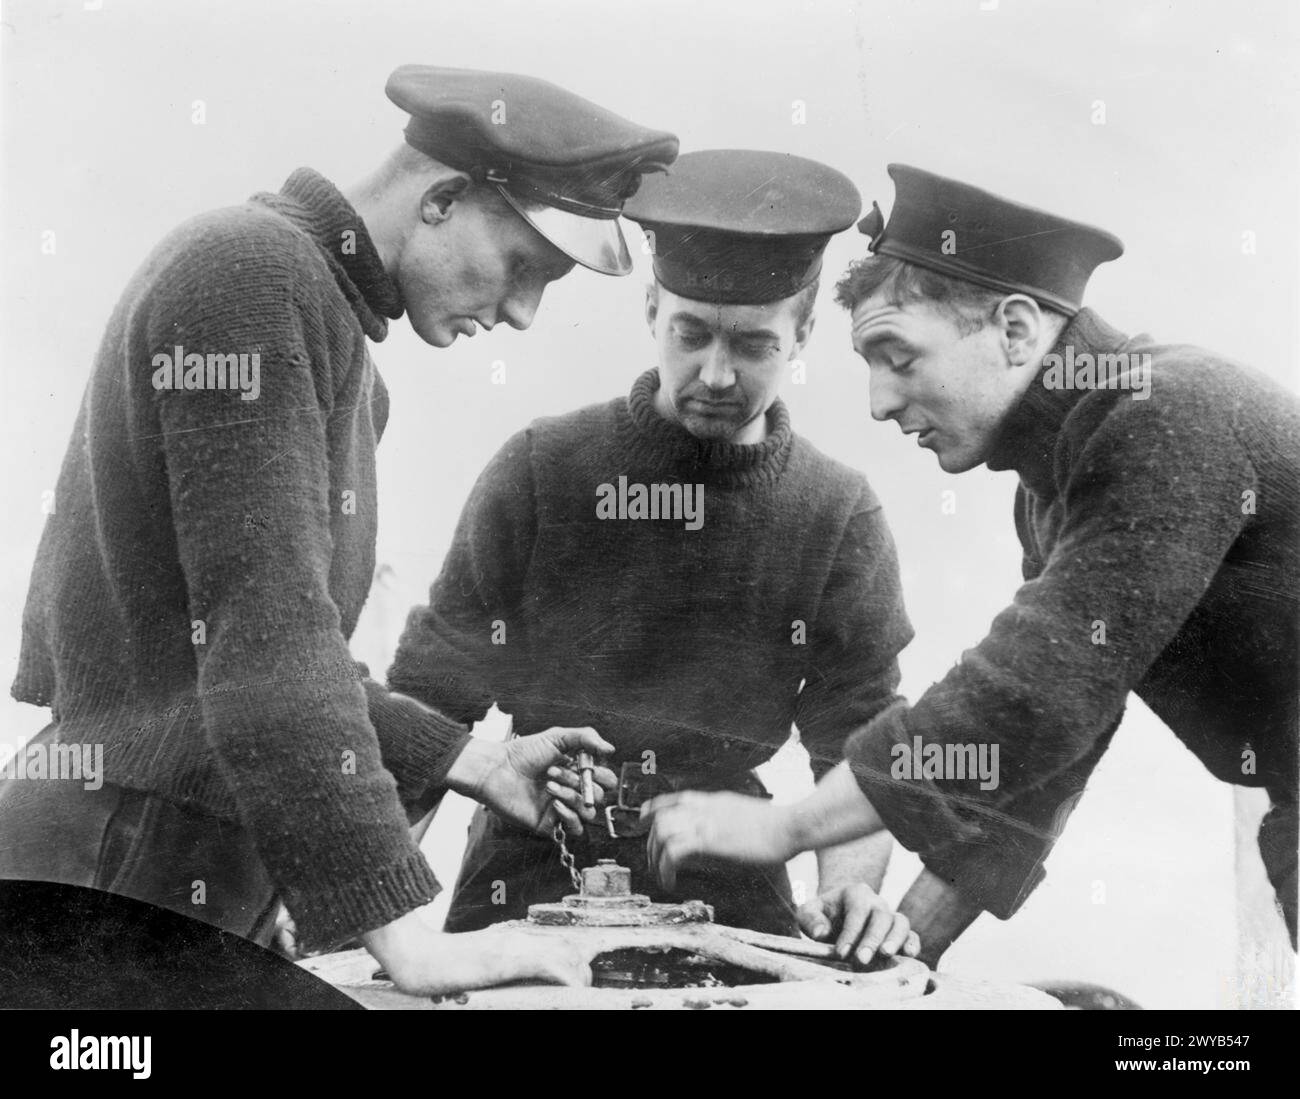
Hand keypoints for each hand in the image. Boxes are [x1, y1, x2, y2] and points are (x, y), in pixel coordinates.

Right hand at [363, 910, 592, 995]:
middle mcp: (518, 938)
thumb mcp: (485, 967)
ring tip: (578, 994)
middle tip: (580, 992)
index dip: (578, 959)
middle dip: (582, 970)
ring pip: (565, 953)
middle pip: (569, 947)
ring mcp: (514, 945)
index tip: (584, 977)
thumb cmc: (447, 968)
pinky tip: (569, 990)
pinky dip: (566, 977)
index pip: (559, 942)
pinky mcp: (507, 958)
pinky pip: (549, 964)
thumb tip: (529, 984)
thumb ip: (508, 970)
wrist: (419, 959)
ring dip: (578, 975)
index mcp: (514, 940)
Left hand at [452, 727, 615, 836]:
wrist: (496, 770)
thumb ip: (586, 737)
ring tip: (549, 785)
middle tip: (555, 772)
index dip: (601, 774)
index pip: (605, 779)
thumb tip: (611, 749)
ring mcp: (562, 807)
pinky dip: (570, 817)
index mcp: (577, 771)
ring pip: (588, 813)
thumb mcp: (557, 737)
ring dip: (573, 798)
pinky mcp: (550, 823)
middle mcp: (572, 790)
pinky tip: (555, 804)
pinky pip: (574, 828)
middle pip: (599, 796)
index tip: (587, 765)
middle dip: (581, 783)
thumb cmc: (523, 752)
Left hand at [641, 791, 796, 889]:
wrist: (790, 825)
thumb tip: (713, 836)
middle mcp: (704, 808)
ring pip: (663, 832)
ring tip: (660, 876)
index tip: (643, 821)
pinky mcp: (710, 840)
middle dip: (651, 842)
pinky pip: (674, 852)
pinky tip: (670, 882)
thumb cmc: (776, 825)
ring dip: (655, 857)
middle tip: (653, 863)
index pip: (674, 799)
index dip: (653, 810)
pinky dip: (666, 869)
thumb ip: (724, 821)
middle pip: (661, 817)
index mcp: (712, 801)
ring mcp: (706, 822)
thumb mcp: (743, 816)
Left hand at [797, 883, 920, 967]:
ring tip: (886, 955)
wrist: (836, 918)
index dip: (850, 932)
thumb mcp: (808, 912)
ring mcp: (890, 916)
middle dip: (872, 939)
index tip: (841, 953)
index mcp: (855, 893)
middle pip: (881, 916)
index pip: (856, 911)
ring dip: (895, 939)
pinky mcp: (899, 933)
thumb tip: (822, 933)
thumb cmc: (822, 916)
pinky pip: (911, 934)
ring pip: (900, 922)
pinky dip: (913, 943)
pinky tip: (909, 955)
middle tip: (861, 959)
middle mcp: (876, 902)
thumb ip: (810, 918)